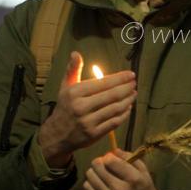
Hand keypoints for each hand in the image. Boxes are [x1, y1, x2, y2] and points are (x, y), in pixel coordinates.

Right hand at [37, 51, 135, 166]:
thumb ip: (73, 70)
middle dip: (126, 88)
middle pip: (112, 95)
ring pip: (115, 108)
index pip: (102, 83)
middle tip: (134, 83)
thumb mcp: (65, 87)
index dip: (120, 78)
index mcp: (75, 93)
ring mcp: (88, 122)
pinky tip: (128, 107)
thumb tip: (76, 53)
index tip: (131, 74)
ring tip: (134, 93)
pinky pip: (114, 122)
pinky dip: (124, 114)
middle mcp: (81, 107)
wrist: (56, 136)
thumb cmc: (65, 107)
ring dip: (128, 100)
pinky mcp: (94, 134)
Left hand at [83, 149, 170, 189]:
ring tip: (101, 174)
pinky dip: (91, 182)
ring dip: (94, 171)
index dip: (109, 156)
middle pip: (97, 166)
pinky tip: (99, 183)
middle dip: (100, 161)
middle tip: (105, 165)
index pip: (110, 160)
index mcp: (132, 178)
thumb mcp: (144, 172)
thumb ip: (130, 158)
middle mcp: (119, 188)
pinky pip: (87, 188)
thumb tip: (114, 150)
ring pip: (90, 176)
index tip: (112, 158)